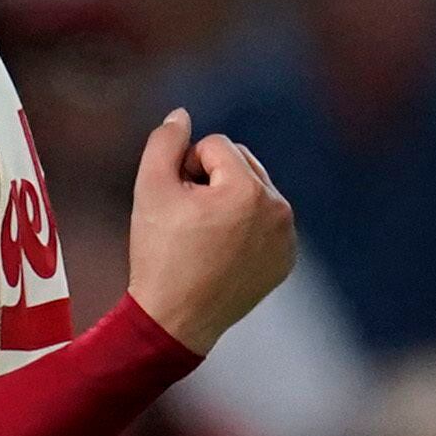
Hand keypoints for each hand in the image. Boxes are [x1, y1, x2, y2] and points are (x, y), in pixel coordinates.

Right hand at [125, 108, 295, 353]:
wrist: (174, 320)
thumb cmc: (159, 254)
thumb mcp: (149, 190)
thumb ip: (164, 143)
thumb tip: (182, 115)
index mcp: (249, 190)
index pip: (215, 146)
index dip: (185, 168)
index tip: (175, 204)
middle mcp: (278, 210)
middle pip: (242, 163)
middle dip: (211, 180)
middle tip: (187, 219)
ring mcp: (287, 238)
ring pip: (254, 192)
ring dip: (228, 201)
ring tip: (203, 236)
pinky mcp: (286, 259)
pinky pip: (265, 223)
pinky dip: (244, 229)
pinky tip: (221, 253)